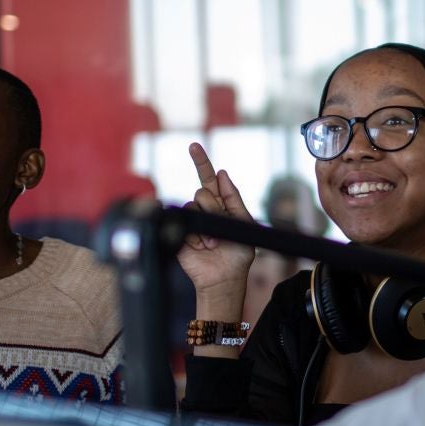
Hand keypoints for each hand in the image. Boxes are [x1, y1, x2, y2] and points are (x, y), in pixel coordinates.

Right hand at [175, 143, 255, 303]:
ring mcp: (190, 221)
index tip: (194, 146)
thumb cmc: (238, 254)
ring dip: (208, 225)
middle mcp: (203, 210)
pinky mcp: (179, 233)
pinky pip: (185, 222)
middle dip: (215, 208)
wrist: (224, 278)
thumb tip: (222, 173)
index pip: (208, 179)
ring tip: (213, 242)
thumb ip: (234, 198)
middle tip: (221, 228)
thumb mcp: (245, 223)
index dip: (201, 162)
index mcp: (219, 205)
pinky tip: (203, 246)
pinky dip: (197, 235)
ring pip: (194, 205)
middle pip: (203, 192)